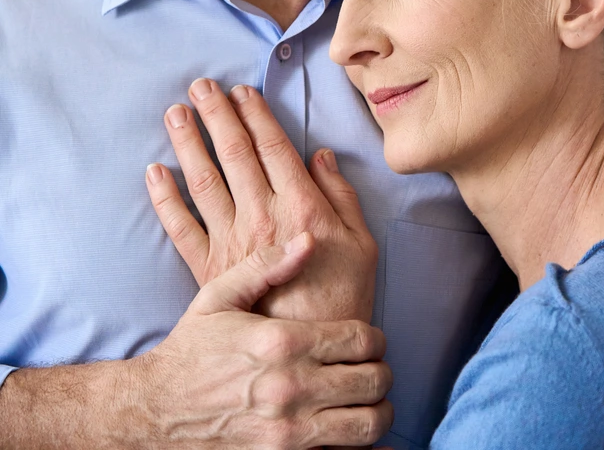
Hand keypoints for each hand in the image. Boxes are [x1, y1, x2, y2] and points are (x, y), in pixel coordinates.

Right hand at [135, 231, 392, 448]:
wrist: (156, 411)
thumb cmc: (191, 350)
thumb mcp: (220, 296)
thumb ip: (267, 264)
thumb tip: (307, 239)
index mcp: (282, 342)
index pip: (360, 339)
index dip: (374, 337)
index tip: (368, 339)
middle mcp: (291, 388)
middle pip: (372, 381)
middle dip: (380, 371)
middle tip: (372, 367)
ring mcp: (288, 431)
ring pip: (366, 424)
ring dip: (376, 410)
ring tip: (366, 399)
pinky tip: (360, 437)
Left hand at [146, 79, 377, 320]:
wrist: (308, 357)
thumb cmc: (343, 300)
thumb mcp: (362, 244)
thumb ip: (341, 195)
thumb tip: (321, 155)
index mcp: (299, 206)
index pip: (271, 147)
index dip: (255, 114)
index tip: (241, 90)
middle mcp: (260, 217)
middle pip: (234, 154)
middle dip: (216, 115)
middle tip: (200, 86)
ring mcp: (230, 243)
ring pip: (203, 181)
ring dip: (187, 143)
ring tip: (175, 114)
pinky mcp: (210, 269)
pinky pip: (181, 227)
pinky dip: (164, 198)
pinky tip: (154, 172)